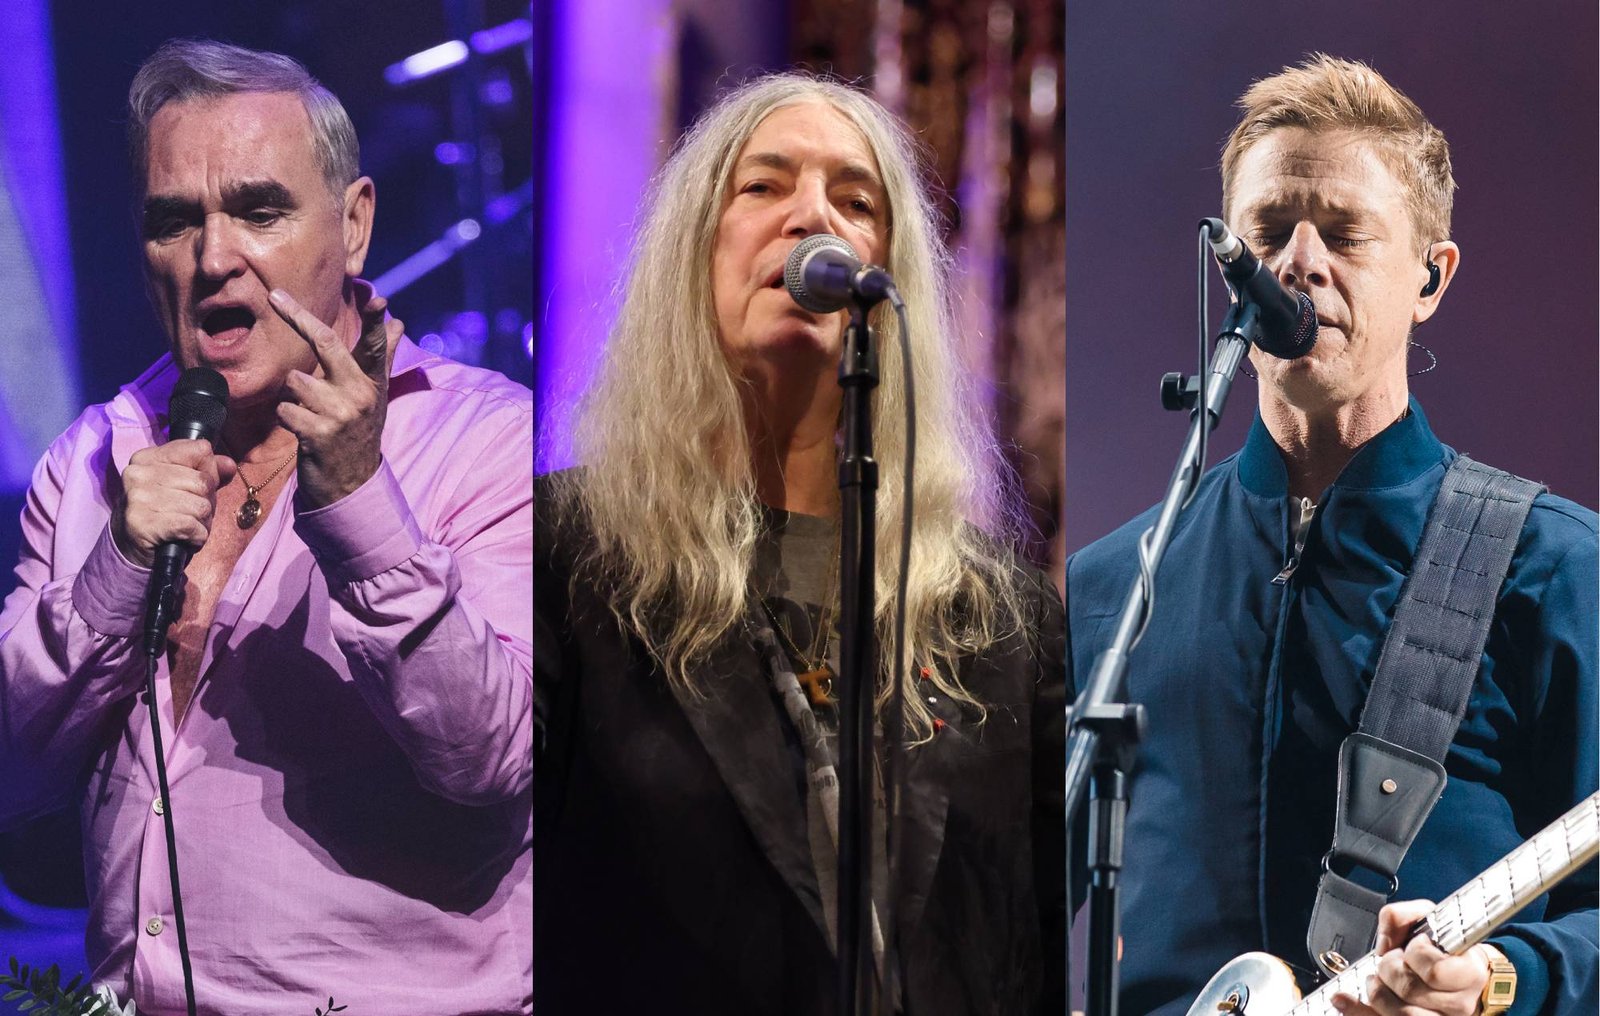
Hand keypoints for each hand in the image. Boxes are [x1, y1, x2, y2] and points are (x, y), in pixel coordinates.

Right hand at [114, 439, 237, 567]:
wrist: (130, 548)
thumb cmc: (163, 513)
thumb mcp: (184, 486)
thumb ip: (209, 472)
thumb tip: (229, 465)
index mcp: (148, 457)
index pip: (200, 450)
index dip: (208, 472)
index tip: (193, 487)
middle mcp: (139, 474)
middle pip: (204, 481)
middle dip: (206, 502)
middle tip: (187, 513)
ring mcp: (139, 498)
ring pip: (201, 506)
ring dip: (201, 522)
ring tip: (183, 526)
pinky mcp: (144, 523)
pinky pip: (193, 527)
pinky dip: (196, 537)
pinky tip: (182, 538)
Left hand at [269, 280, 403, 509]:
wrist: (353, 485)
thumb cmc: (359, 433)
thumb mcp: (376, 396)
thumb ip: (383, 357)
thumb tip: (398, 323)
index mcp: (374, 383)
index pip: (376, 345)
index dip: (376, 321)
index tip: (376, 298)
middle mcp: (361, 394)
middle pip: (327, 344)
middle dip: (298, 317)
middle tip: (274, 296)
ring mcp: (341, 414)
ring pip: (295, 381)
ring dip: (294, 396)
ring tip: (310, 414)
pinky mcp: (319, 434)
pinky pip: (285, 409)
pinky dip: (287, 418)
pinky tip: (303, 431)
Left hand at [1331, 899, 1496, 1015]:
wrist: (1466, 973)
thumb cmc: (1447, 947)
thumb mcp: (1429, 918)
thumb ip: (1400, 917)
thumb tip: (1384, 945)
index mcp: (1469, 974)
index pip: (1434, 971)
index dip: (1416, 954)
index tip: (1416, 945)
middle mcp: (1461, 1004)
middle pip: (1410, 990)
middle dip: (1390, 968)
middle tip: (1394, 960)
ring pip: (1401, 1015)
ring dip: (1378, 992)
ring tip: (1379, 979)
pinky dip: (1358, 1012)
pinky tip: (1343, 1000)